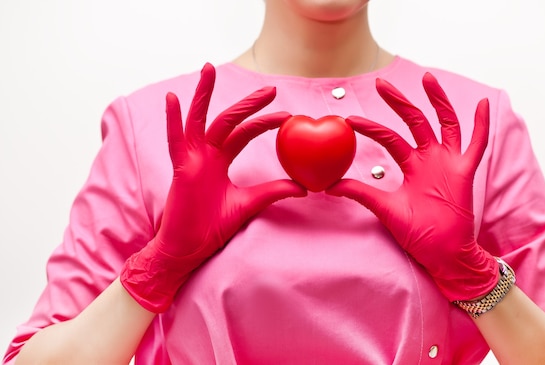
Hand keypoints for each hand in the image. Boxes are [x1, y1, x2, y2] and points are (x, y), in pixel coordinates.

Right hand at [121, 63, 305, 312]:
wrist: (188, 250)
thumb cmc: (211, 228)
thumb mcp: (249, 205)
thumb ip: (272, 191)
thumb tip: (305, 187)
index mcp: (220, 162)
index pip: (244, 134)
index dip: (264, 123)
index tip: (288, 115)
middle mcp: (205, 155)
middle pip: (228, 121)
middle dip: (248, 104)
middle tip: (270, 88)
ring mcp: (191, 159)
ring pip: (199, 120)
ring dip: (203, 94)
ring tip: (209, 68)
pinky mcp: (180, 169)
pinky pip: (175, 140)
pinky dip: (173, 120)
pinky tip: (173, 99)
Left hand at [327, 73, 497, 301]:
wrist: (444, 255)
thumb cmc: (419, 234)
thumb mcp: (385, 209)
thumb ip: (361, 193)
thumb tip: (330, 185)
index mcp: (412, 166)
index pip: (390, 138)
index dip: (371, 128)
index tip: (350, 119)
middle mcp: (431, 160)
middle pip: (415, 122)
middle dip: (399, 102)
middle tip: (381, 83)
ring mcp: (450, 163)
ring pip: (446, 124)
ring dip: (438, 101)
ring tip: (427, 78)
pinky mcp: (466, 172)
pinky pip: (477, 144)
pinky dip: (480, 125)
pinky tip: (480, 104)